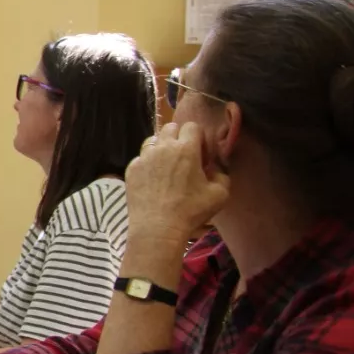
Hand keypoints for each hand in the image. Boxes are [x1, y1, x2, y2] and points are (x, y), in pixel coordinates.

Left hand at [125, 122, 229, 245]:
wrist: (158, 227)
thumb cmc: (191, 210)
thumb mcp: (220, 194)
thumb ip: (222, 174)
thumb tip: (214, 168)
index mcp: (186, 148)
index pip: (192, 126)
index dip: (199, 138)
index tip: (202, 156)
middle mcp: (162, 147)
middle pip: (170, 128)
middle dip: (179, 137)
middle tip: (185, 157)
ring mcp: (143, 157)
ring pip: (153, 140)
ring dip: (162, 147)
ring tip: (167, 166)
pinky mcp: (131, 169)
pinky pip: (141, 158)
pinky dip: (148, 163)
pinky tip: (153, 180)